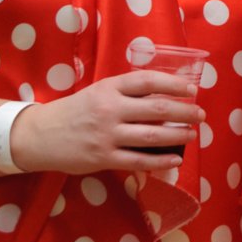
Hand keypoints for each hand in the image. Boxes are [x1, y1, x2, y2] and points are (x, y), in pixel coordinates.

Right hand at [10, 70, 203, 174]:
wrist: (41, 135)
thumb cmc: (77, 110)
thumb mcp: (100, 91)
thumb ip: (127, 93)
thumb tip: (165, 96)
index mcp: (110, 87)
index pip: (148, 81)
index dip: (174, 84)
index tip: (192, 89)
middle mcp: (110, 109)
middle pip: (157, 109)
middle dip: (184, 112)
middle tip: (200, 114)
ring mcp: (107, 135)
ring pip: (152, 136)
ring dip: (178, 136)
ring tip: (192, 134)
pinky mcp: (103, 158)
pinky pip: (139, 161)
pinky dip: (161, 160)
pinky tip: (176, 159)